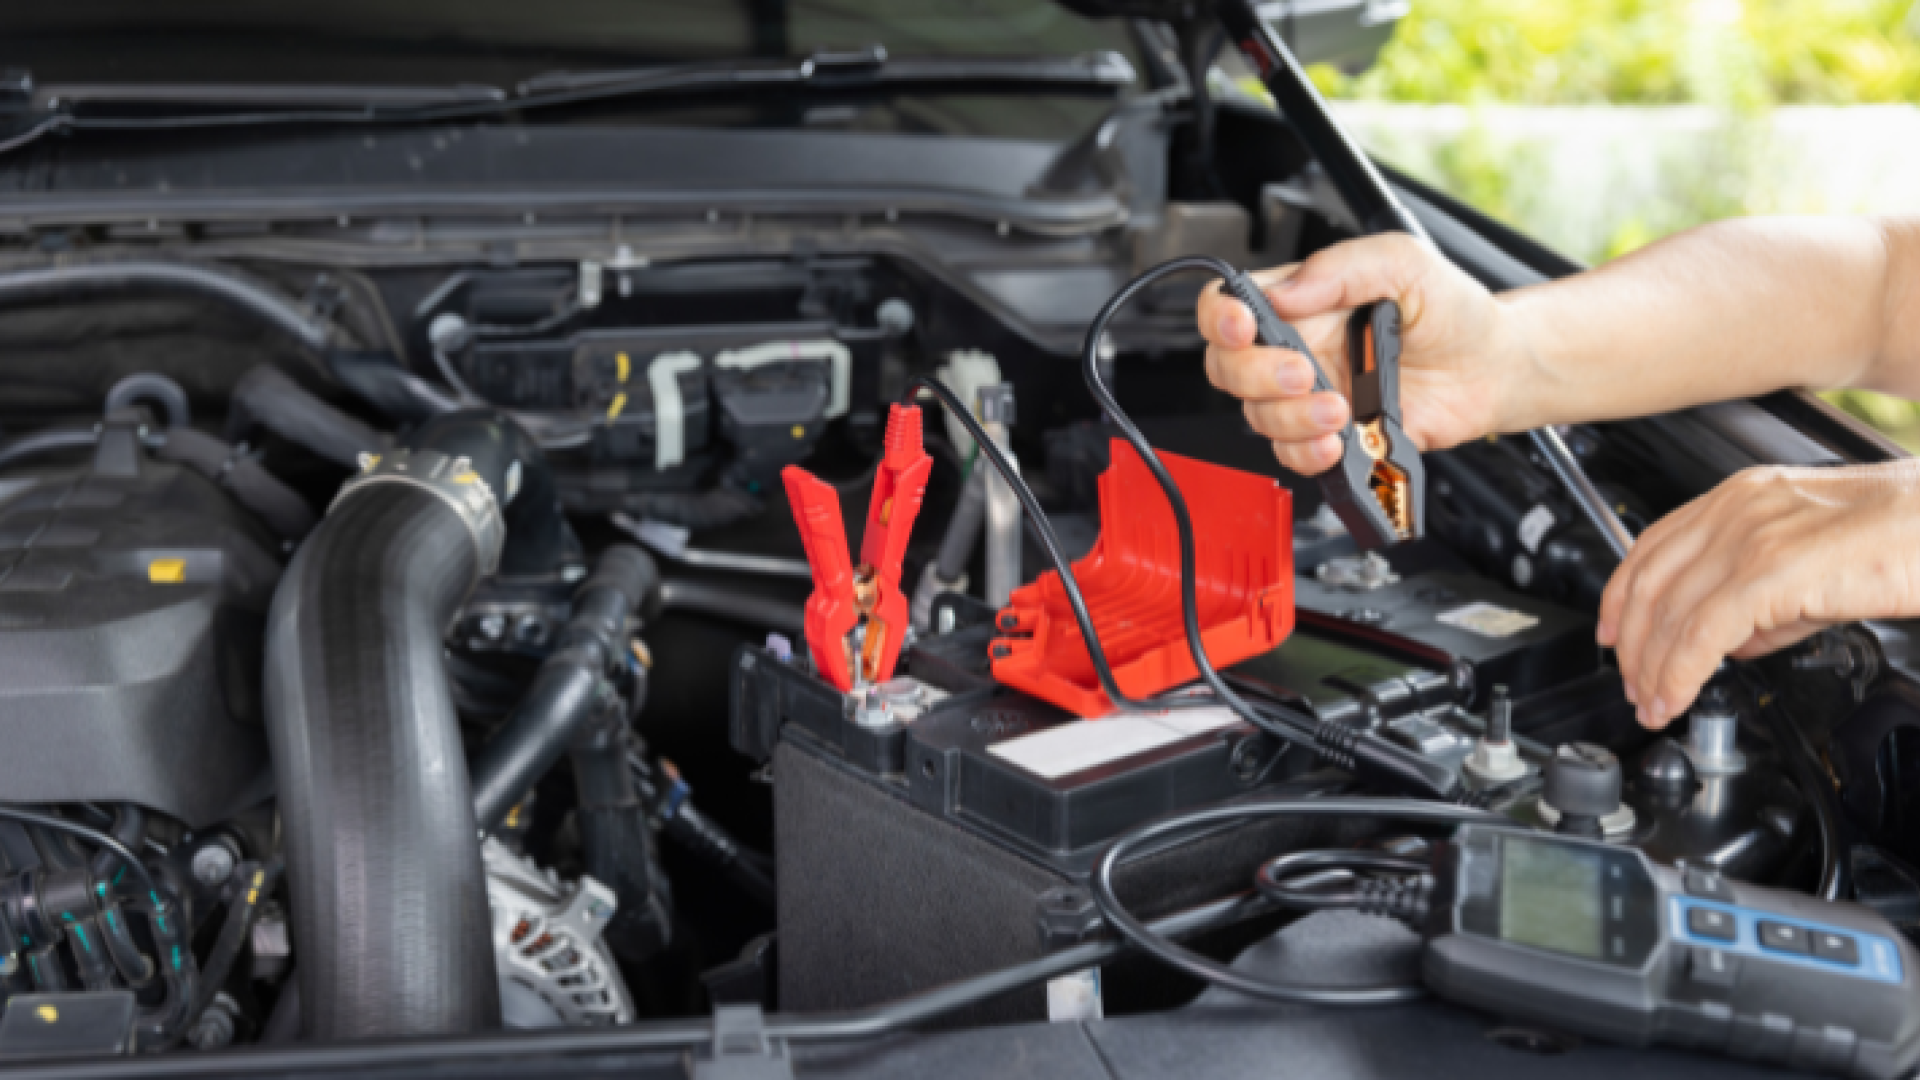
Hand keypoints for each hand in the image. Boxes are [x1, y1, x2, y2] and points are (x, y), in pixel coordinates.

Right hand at [1197, 233, 1534, 474]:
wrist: (1491, 368)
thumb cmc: (1450, 311)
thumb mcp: (1403, 262)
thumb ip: (1342, 266)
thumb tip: (1284, 291)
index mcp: (1301, 301)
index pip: (1228, 305)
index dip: (1219, 317)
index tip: (1243, 328)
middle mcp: (1296, 349)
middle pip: (1230, 368)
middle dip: (1258, 376)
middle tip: (1304, 373)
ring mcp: (1309, 396)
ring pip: (1259, 416)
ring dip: (1291, 418)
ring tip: (1341, 410)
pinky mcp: (1331, 436)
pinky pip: (1292, 455)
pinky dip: (1307, 453)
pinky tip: (1336, 441)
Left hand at [1601, 462, 1919, 728]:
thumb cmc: (1905, 540)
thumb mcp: (1811, 565)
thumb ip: (1761, 601)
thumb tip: (1729, 644)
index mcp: (1738, 498)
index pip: (1651, 548)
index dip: (1619, 597)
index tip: (1609, 634)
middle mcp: (1736, 510)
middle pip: (1649, 585)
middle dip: (1631, 646)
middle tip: (1633, 686)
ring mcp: (1751, 537)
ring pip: (1669, 614)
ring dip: (1652, 670)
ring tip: (1652, 703)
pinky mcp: (1772, 573)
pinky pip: (1702, 634)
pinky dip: (1678, 673)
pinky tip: (1676, 697)